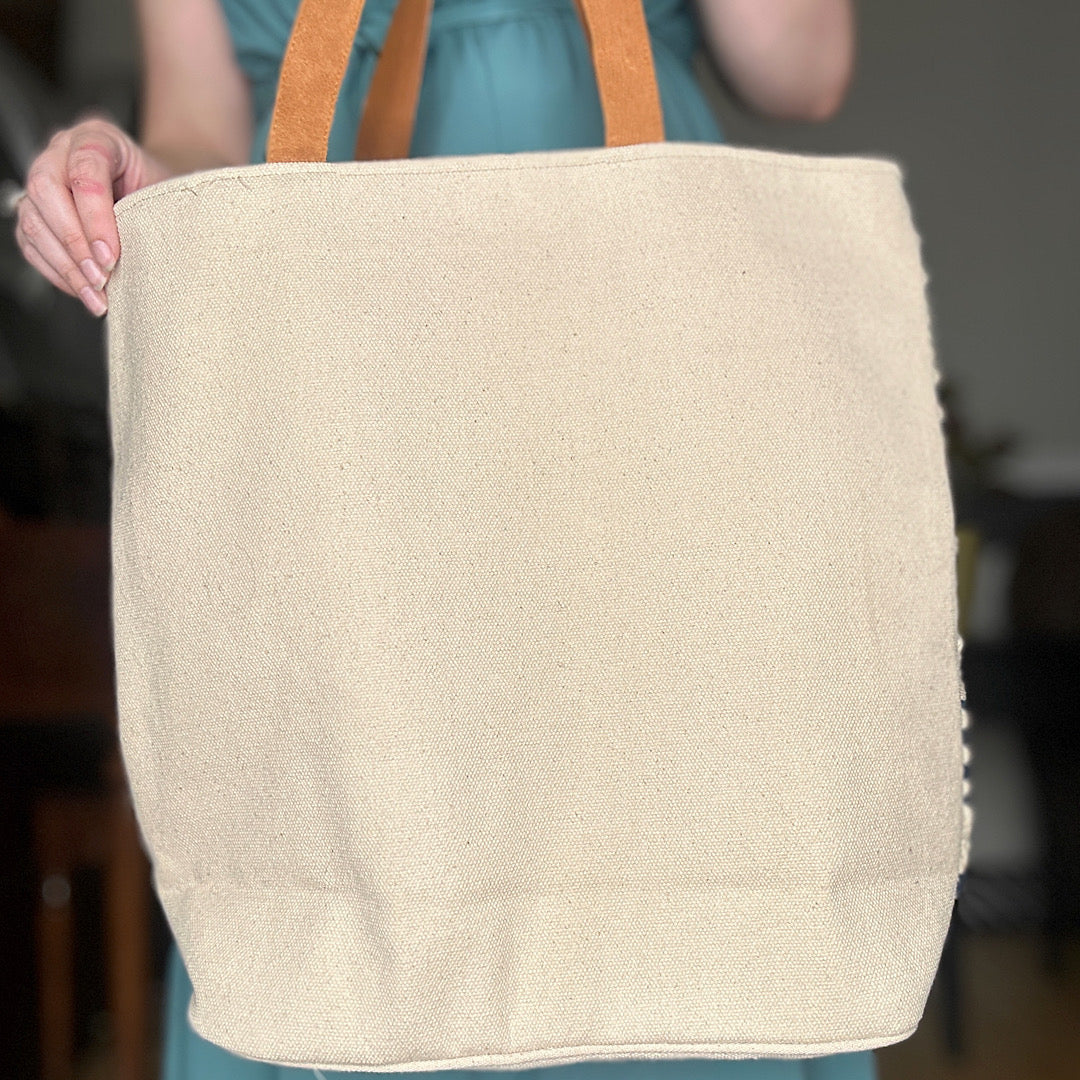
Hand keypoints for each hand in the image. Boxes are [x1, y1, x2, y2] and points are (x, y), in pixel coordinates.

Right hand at [12, 115, 170, 316]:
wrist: (152, 191)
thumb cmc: (161, 189)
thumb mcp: (166, 190)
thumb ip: (153, 209)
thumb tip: (147, 256)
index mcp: (97, 137)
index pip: (85, 170)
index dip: (95, 218)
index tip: (111, 257)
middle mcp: (60, 153)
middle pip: (46, 191)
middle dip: (74, 242)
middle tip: (101, 278)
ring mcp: (42, 182)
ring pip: (33, 221)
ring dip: (65, 265)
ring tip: (95, 295)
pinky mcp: (34, 212)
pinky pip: (30, 244)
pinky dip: (56, 272)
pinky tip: (83, 291)